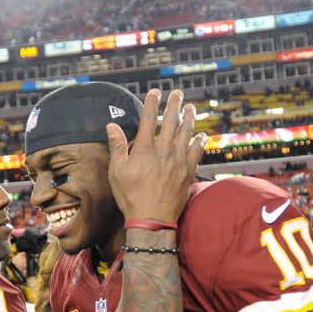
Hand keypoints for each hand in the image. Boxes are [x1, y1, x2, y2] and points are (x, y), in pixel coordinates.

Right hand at [107, 88, 206, 222]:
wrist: (152, 219)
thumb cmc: (131, 197)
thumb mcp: (116, 172)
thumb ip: (117, 147)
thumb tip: (111, 125)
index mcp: (144, 150)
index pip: (149, 120)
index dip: (152, 104)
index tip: (155, 92)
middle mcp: (163, 152)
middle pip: (171, 122)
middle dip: (174, 105)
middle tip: (177, 93)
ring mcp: (178, 161)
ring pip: (186, 133)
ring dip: (189, 118)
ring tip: (191, 107)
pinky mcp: (188, 172)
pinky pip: (196, 152)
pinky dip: (199, 142)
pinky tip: (201, 135)